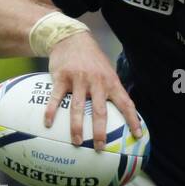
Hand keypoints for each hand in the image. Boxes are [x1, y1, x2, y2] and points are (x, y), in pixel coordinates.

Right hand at [46, 33, 142, 149]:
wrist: (71, 38)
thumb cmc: (91, 60)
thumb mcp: (106, 71)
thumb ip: (111, 90)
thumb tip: (121, 114)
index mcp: (110, 82)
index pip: (125, 103)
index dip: (132, 120)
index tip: (137, 136)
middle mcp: (96, 81)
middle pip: (100, 111)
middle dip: (100, 131)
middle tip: (100, 147)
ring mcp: (78, 79)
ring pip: (78, 107)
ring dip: (77, 127)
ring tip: (76, 141)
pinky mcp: (61, 77)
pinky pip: (56, 98)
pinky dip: (51, 112)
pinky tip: (48, 124)